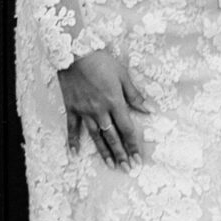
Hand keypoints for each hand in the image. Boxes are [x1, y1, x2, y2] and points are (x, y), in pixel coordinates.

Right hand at [58, 48, 150, 168]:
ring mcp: (84, 111)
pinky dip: (73, 140)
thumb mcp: (122, 74)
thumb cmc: (100, 60)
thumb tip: (149, 110)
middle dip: (121, 154)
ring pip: (96, 136)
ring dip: (103, 152)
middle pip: (112, 136)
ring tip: (110, 165)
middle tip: (127, 169)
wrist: (74, 51)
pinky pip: (72, 127)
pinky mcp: (71, 108)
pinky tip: (75, 153)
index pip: (127, 128)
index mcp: (114, 102)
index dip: (133, 145)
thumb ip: (134, 95)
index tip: (138, 158)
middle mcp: (100, 110)